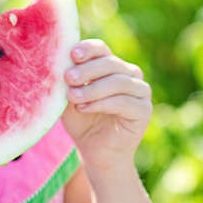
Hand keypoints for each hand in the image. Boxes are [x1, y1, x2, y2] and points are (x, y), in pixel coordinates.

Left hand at [62, 39, 151, 171]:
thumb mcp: (70, 98)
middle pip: (110, 63)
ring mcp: (140, 91)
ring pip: (118, 81)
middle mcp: (129, 74)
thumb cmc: (82, 122)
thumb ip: (67, 81)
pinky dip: (102, 103)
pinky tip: (84, 108)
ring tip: (73, 97)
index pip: (101, 49)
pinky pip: (124, 101)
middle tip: (68, 78)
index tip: (72, 54)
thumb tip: (58, 61)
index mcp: (111, 66)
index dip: (88, 49)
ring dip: (93, 89)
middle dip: (87, 70)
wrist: (96, 152)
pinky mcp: (144, 110)